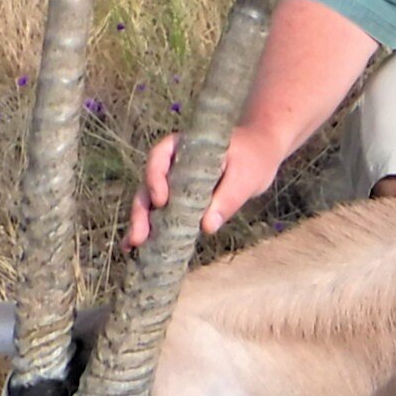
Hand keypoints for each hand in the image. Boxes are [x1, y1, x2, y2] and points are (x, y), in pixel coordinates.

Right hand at [126, 127, 282, 248]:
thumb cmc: (254, 157)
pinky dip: (153, 228)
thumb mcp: (246, 176)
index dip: (155, 178)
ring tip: (133, 246)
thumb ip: (228, 198)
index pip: (160, 157)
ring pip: (150, 201)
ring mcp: (175, 182)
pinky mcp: (181, 199)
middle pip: (149, 184)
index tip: (161, 201)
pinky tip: (141, 248)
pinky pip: (163, 212)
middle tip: (138, 237)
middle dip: (141, 211)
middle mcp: (174, 163)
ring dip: (142, 222)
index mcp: (186, 146)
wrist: (261, 154)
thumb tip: (206, 227)